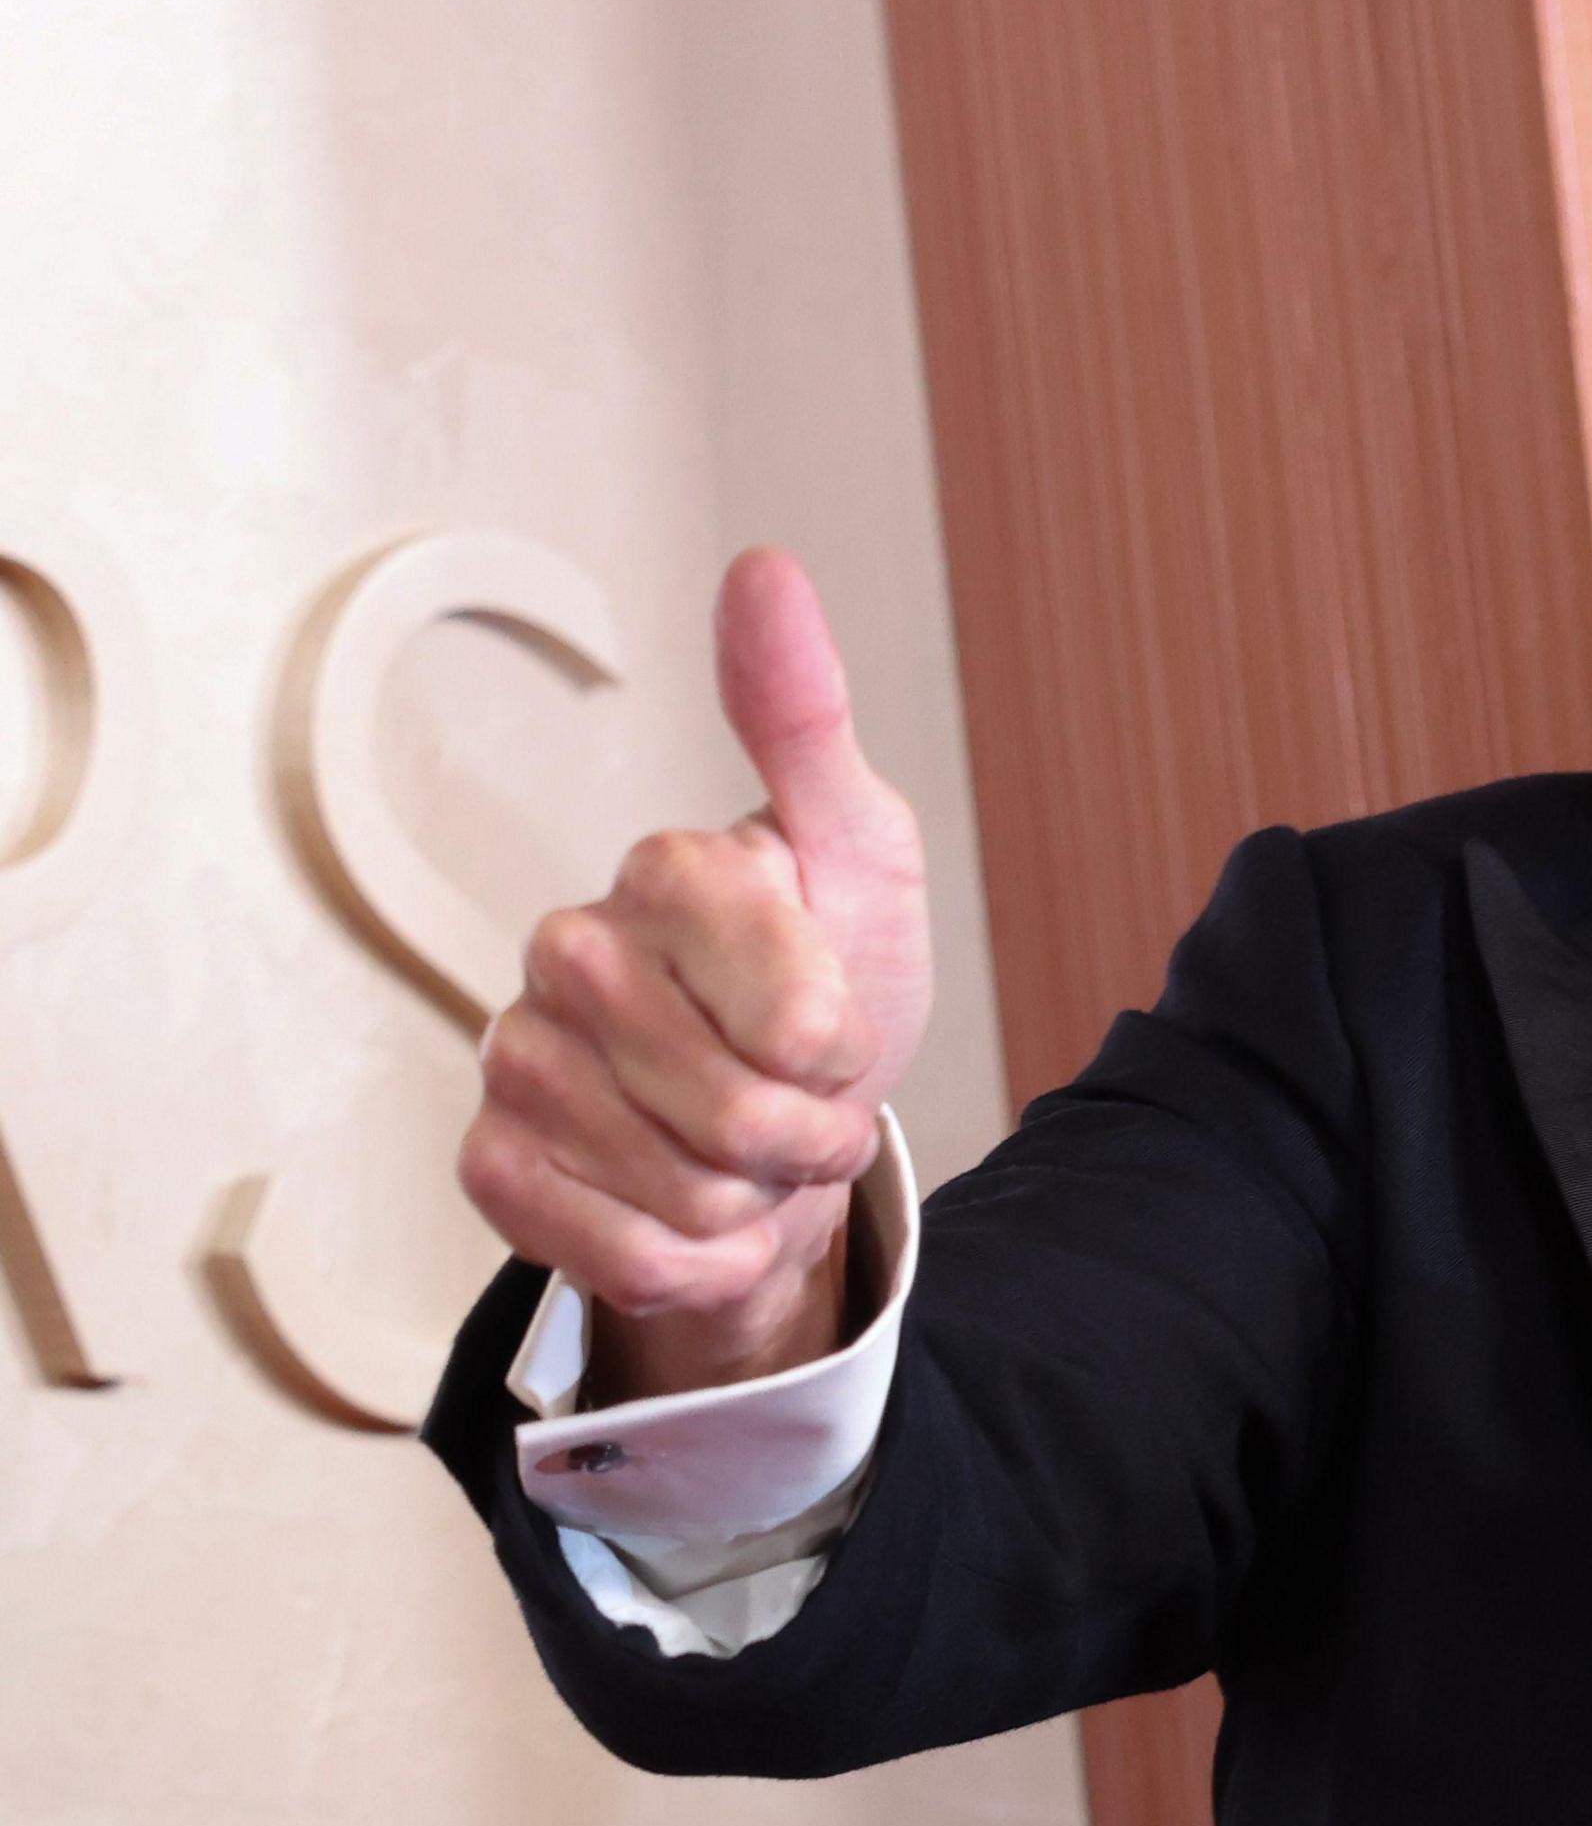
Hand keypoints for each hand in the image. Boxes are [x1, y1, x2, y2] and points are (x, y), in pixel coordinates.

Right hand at [459, 550, 933, 1399]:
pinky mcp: (493, 1162)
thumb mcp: (863, 851)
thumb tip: (760, 568)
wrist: (779, 1122)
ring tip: (751, 1146)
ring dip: (757, 1196)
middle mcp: (569, 950)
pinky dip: (693, 1257)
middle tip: (802, 1097)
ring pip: (689, 1191)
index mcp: (667, 869)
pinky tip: (692, 1207)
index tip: (840, 1021)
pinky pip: (619, 1252)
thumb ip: (807, 722)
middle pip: (741, 1113)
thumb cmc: (833, 971)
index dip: (845, 1047)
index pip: (799, 1013)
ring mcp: (518, 1058)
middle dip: (809, 1133)